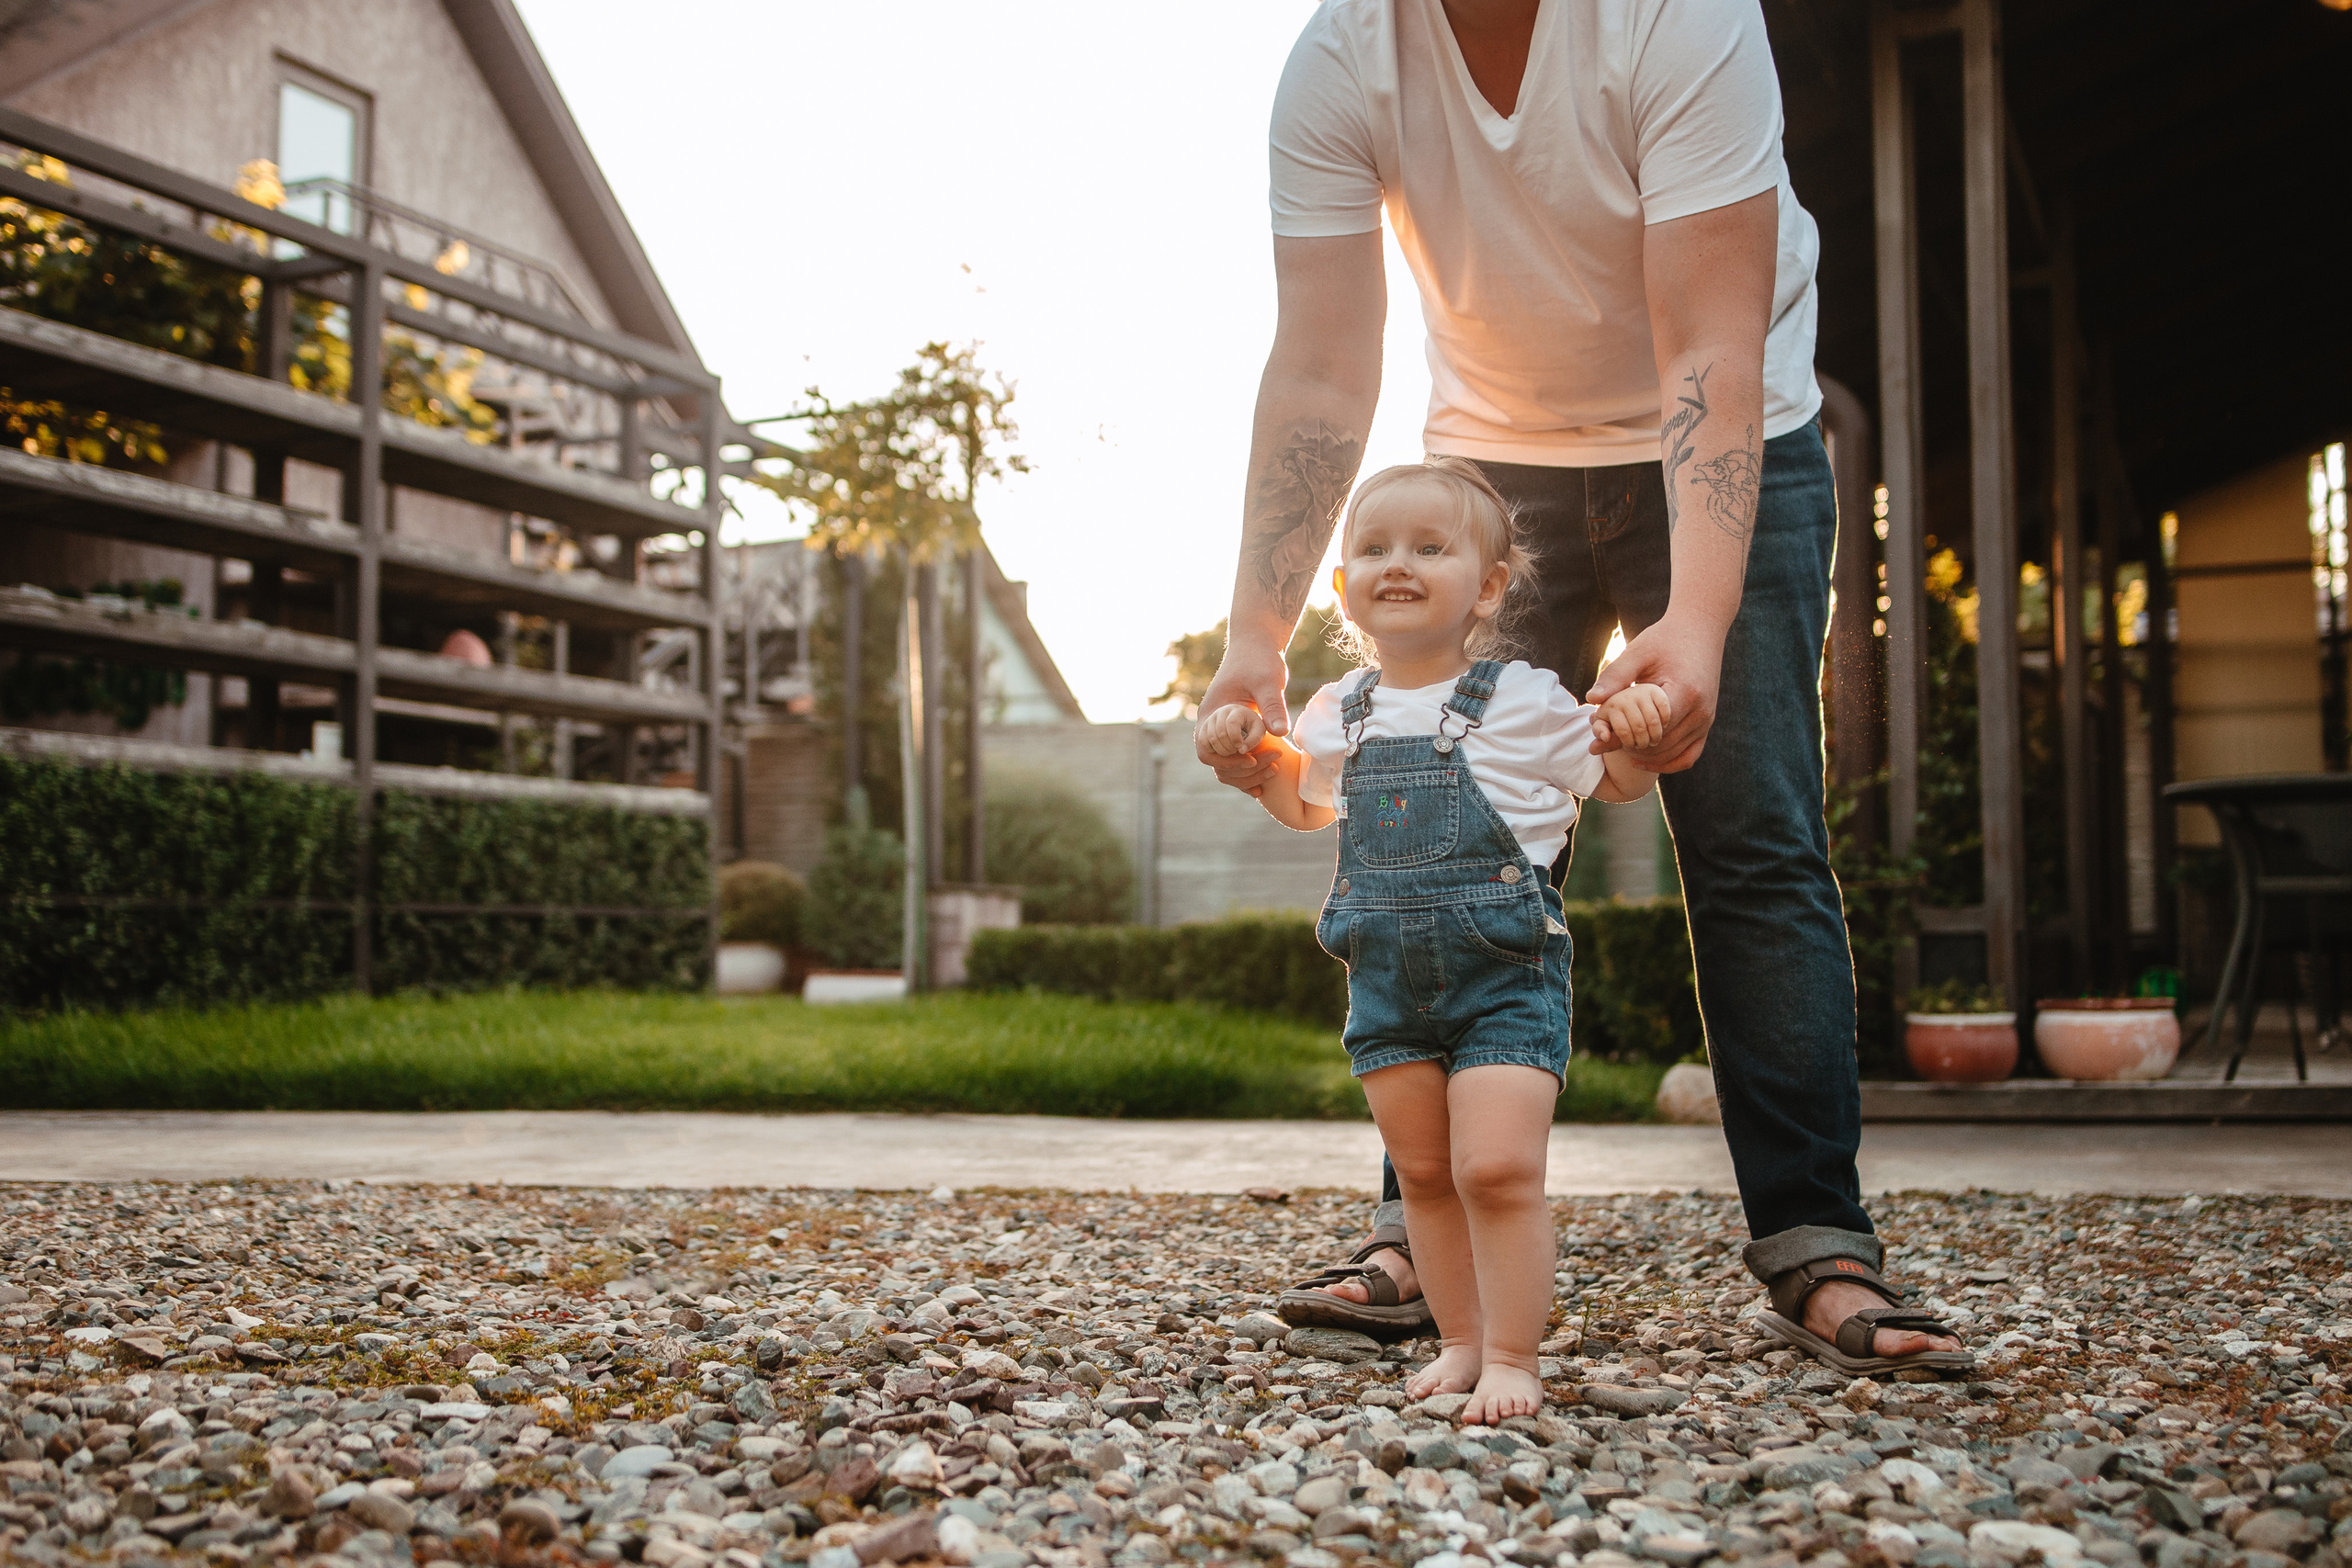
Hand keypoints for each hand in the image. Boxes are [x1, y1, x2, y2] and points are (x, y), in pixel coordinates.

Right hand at [1194, 640, 1289, 794]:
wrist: (1257, 645)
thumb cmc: (1259, 659)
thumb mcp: (1268, 681)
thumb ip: (1272, 706)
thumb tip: (1280, 732)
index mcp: (1212, 713)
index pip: (1207, 749)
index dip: (1227, 760)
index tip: (1252, 758)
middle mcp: (1212, 724)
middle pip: (1216, 762)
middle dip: (1242, 770)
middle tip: (1273, 767)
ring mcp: (1222, 730)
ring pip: (1225, 765)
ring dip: (1246, 774)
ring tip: (1274, 772)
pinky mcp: (1236, 732)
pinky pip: (1235, 759)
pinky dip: (1247, 771)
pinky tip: (1267, 778)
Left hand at [1584, 615, 1725, 772]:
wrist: (1699, 630)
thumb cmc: (1665, 639)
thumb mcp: (1637, 652)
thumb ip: (1614, 676)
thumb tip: (1591, 699)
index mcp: (1684, 692)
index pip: (1650, 728)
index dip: (1623, 734)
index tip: (1599, 733)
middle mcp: (1700, 711)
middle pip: (1659, 745)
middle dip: (1629, 746)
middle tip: (1602, 739)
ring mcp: (1706, 720)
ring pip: (1672, 754)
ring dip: (1644, 755)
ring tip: (1617, 744)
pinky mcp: (1707, 724)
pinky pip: (1688, 756)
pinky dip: (1666, 763)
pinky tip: (1640, 761)